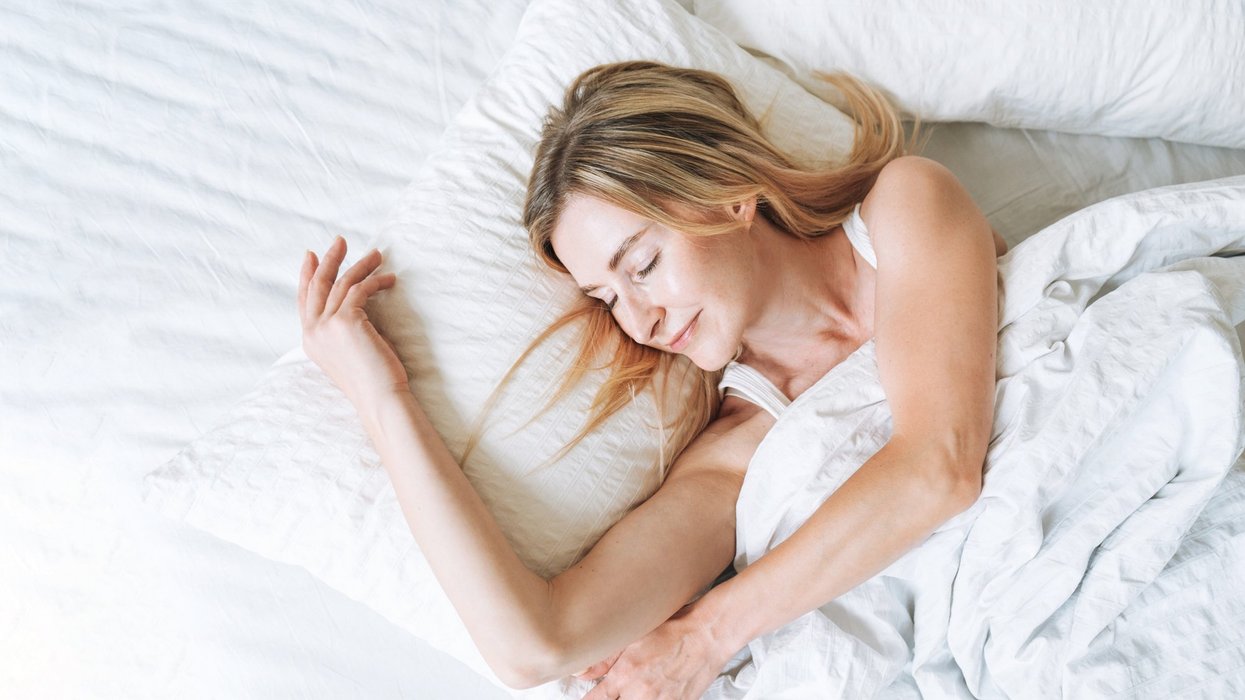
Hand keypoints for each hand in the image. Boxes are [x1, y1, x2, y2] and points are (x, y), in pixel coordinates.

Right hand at [298, 235, 408, 407]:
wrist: (379, 399)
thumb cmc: (371, 380)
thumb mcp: (347, 353)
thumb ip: (341, 332)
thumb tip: (355, 306)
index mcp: (310, 341)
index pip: (304, 300)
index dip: (307, 275)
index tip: (311, 255)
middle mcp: (313, 332)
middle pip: (318, 285)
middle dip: (329, 260)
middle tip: (341, 241)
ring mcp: (327, 326)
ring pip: (341, 283)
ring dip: (360, 265)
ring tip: (377, 255)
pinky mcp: (346, 321)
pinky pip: (360, 290)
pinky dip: (376, 282)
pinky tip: (389, 280)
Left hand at [579, 603, 731, 699]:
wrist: (707, 634)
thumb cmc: (673, 630)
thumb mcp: (633, 638)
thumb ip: (605, 659)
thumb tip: (582, 673)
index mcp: (624, 676)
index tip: (589, 699)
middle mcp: (639, 693)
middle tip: (620, 690)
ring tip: (639, 690)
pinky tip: (653, 693)